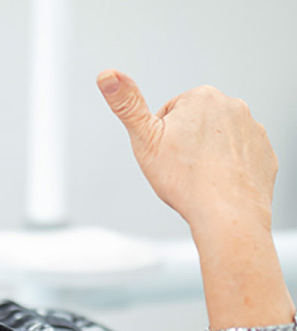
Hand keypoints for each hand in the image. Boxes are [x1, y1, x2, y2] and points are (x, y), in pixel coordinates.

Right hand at [96, 70, 276, 230]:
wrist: (226, 213)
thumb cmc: (185, 180)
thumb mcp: (144, 138)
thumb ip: (126, 103)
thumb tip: (107, 75)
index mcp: (201, 97)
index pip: (170, 113)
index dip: (161, 136)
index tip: (166, 154)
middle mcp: (232, 106)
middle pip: (196, 124)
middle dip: (185, 143)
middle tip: (180, 166)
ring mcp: (252, 130)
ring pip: (217, 140)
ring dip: (206, 155)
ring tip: (199, 176)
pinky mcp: (264, 153)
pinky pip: (239, 156)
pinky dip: (227, 167)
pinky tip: (217, 182)